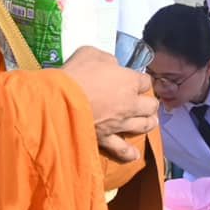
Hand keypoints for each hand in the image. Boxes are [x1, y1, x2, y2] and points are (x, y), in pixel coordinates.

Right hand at [63, 46, 159, 162]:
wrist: (59, 100)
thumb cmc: (76, 73)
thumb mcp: (91, 54)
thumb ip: (106, 60)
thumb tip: (111, 66)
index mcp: (129, 81)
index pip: (145, 82)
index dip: (141, 81)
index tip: (136, 80)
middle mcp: (130, 104)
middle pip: (150, 106)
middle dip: (150, 103)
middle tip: (147, 103)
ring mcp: (119, 123)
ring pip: (143, 126)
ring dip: (148, 123)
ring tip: (150, 122)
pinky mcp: (106, 138)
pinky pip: (121, 149)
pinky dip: (129, 153)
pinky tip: (135, 155)